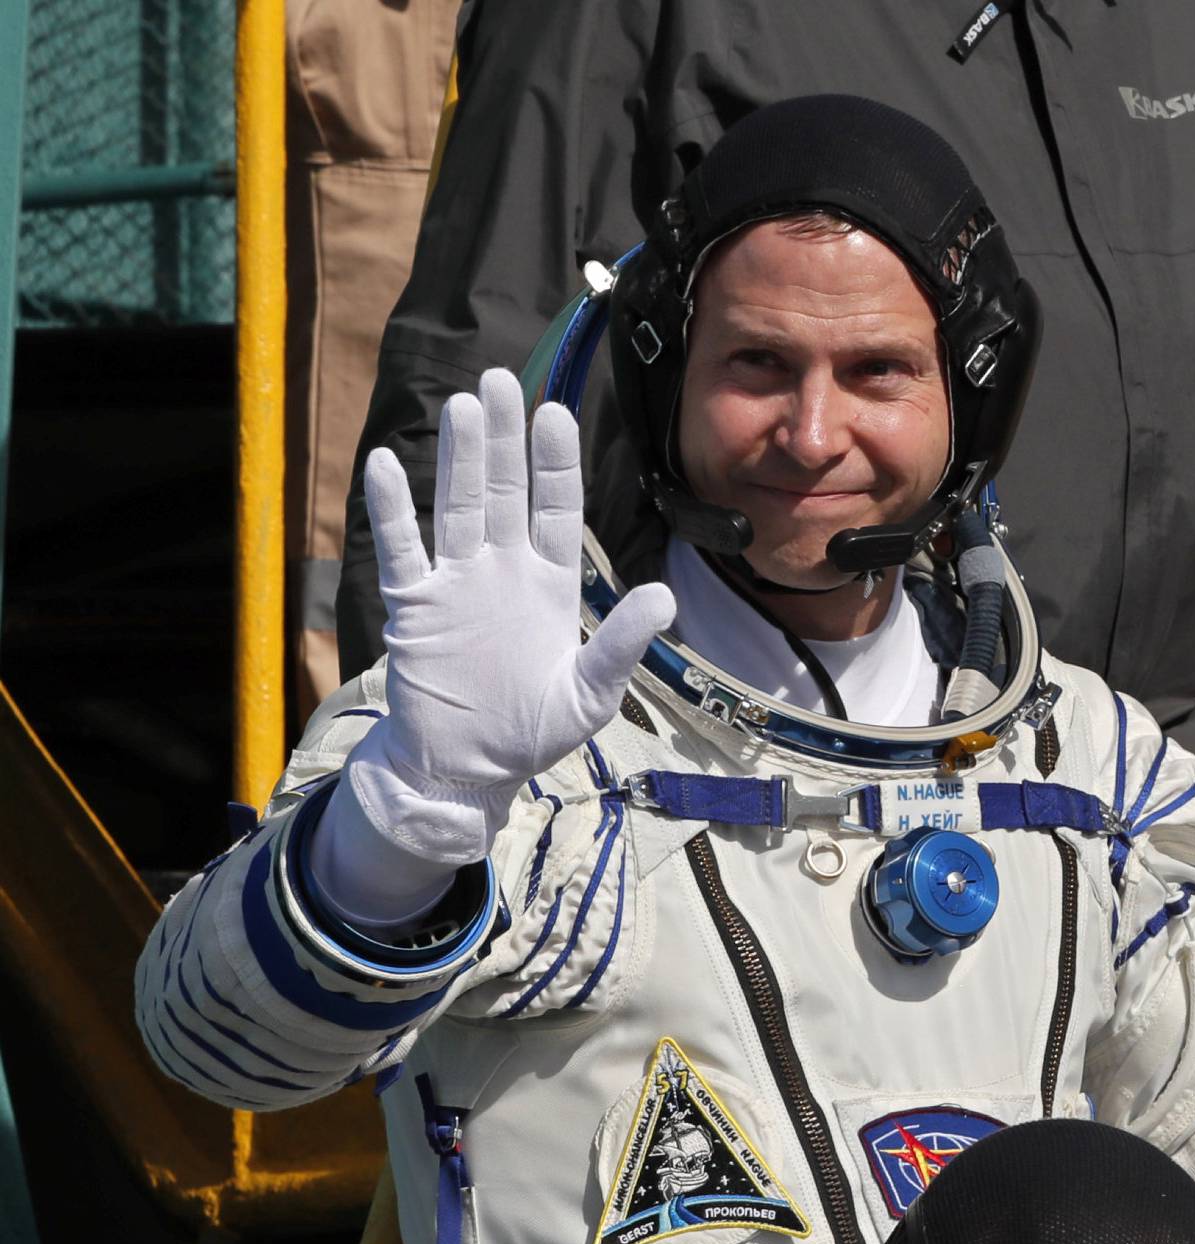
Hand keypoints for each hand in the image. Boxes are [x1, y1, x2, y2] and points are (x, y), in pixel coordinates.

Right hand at [346, 367, 675, 873]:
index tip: (555, 413)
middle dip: (506, 438)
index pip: (555, 510)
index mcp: (550, 586)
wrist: (464, 769)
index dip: (555, 463)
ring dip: (460, 458)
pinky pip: (403, 549)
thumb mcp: (589, 696)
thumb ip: (621, 645)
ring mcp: (457, 583)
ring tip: (463, 406)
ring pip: (459, 506)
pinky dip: (393, 510)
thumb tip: (665, 597)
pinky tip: (385, 465)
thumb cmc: (530, 732)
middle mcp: (503, 571)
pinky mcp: (415, 606)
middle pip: (505, 492)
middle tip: (501, 380)